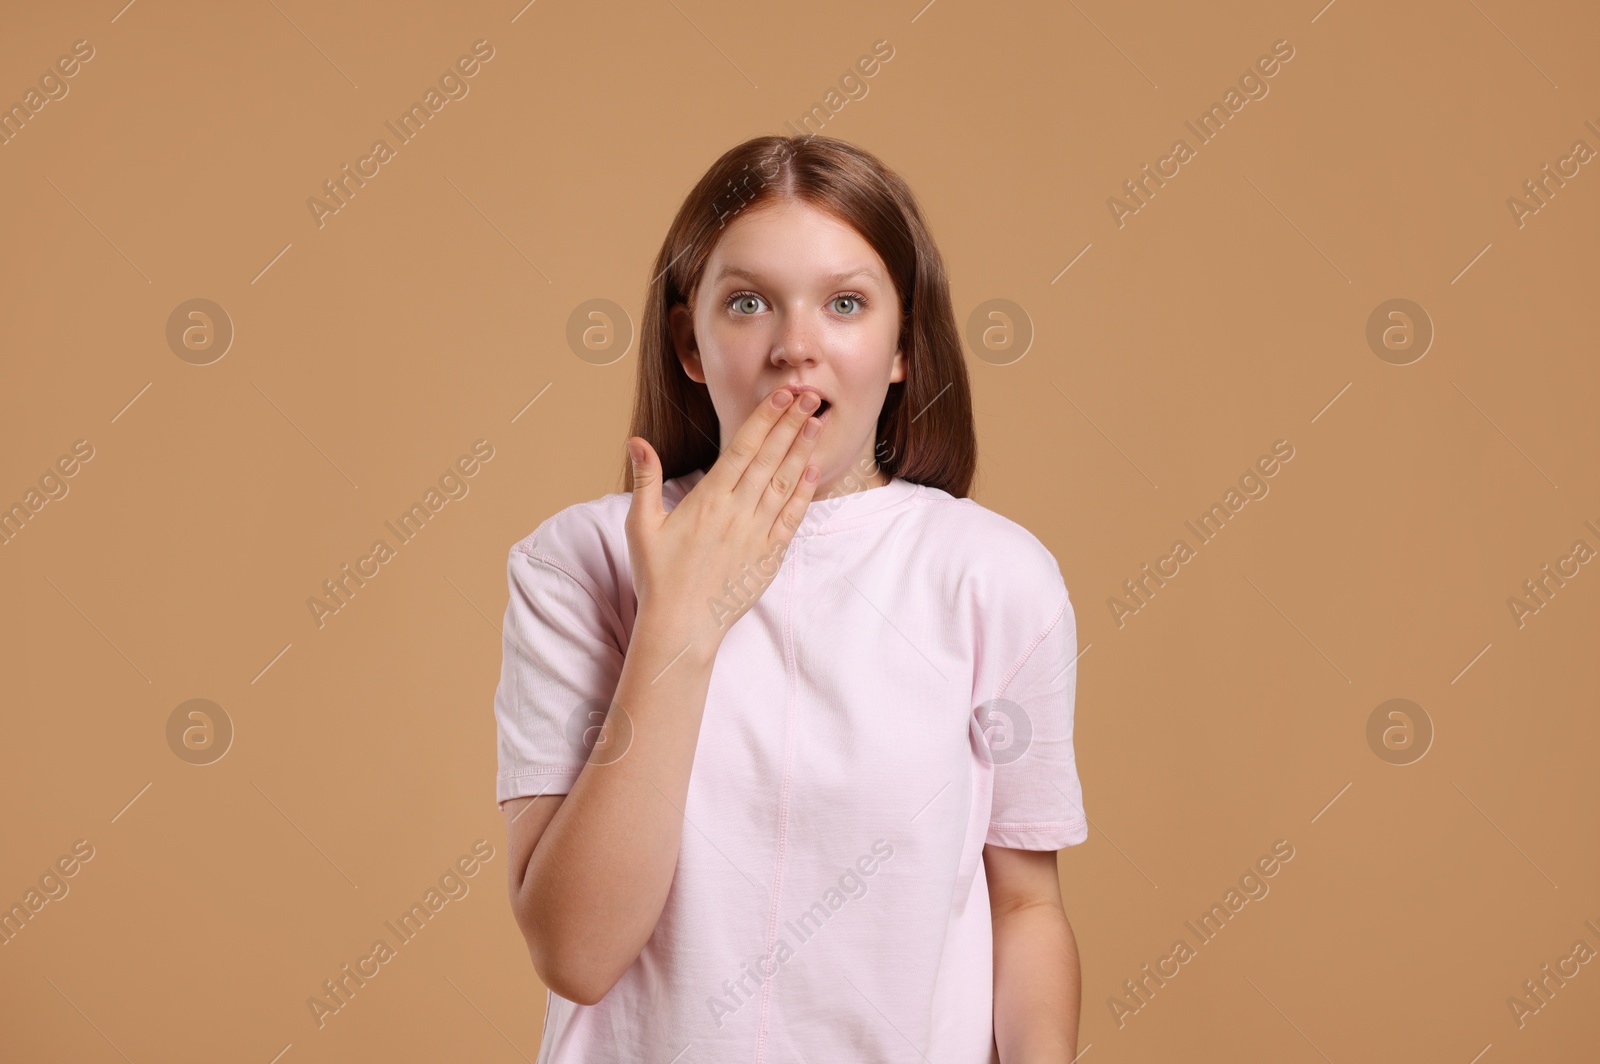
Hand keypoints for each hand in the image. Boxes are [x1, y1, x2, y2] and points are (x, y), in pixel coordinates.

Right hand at [624, 388, 824, 646]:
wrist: (681, 627)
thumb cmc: (657, 577)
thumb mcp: (641, 525)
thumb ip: (645, 479)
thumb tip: (637, 440)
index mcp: (707, 500)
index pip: (742, 448)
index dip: (765, 418)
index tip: (782, 395)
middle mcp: (737, 512)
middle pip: (770, 458)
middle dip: (791, 424)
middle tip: (810, 395)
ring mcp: (756, 534)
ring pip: (785, 483)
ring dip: (802, 451)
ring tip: (817, 423)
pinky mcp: (768, 557)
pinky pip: (791, 518)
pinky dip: (804, 493)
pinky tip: (813, 472)